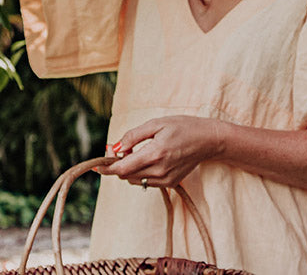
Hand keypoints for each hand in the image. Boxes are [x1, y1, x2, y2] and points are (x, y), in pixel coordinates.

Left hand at [96, 116, 228, 187]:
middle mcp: (159, 170)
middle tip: (119, 150)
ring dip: (128, 170)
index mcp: (154, 154)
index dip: (106, 168)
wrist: (209, 140)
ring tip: (136, 153)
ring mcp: (166, 179)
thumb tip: (115, 148)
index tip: (97, 165)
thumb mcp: (156, 124)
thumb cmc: (183, 127)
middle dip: (117, 165)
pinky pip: (146, 182)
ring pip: (135, 180)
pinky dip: (140, 173)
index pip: (122, 168)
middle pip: (126, 176)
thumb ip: (133, 136)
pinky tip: (147, 160)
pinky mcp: (170, 183)